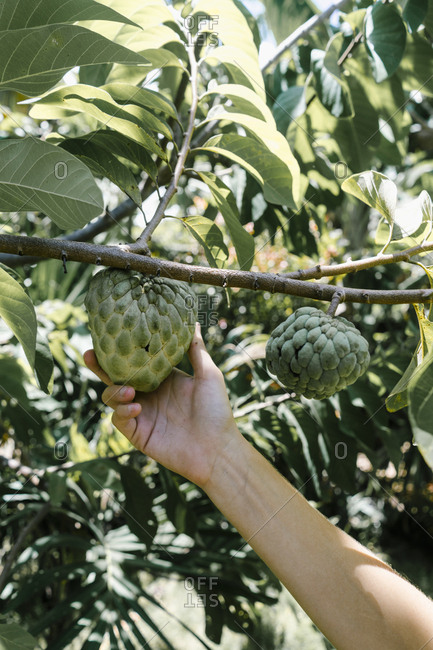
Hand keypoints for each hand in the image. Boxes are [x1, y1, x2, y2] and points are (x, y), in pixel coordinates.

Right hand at [83, 323, 240, 487]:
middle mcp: (148, 394)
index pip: (135, 361)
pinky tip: (136, 408)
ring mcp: (142, 414)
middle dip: (99, 367)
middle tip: (89, 354)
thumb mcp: (208, 374)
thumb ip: (196, 349)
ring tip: (129, 392)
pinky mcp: (138, 434)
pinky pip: (119, 420)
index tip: (108, 334)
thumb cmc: (217, 411)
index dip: (120, 350)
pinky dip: (122, 412)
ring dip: (115, 392)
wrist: (217, 449)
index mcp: (162, 378)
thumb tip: (193, 321)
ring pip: (112, 398)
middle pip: (116, 378)